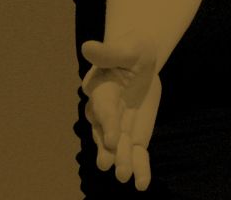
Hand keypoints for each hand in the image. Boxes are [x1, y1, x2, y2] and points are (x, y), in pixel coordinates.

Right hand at [81, 32, 160, 190]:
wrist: (141, 57)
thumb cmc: (131, 49)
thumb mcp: (126, 47)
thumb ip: (109, 52)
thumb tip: (88, 46)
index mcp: (100, 90)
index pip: (103, 109)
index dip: (107, 123)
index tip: (111, 139)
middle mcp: (104, 113)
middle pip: (107, 133)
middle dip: (109, 150)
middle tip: (111, 167)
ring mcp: (119, 126)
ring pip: (119, 147)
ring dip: (122, 162)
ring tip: (125, 178)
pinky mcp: (134, 133)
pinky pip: (136, 152)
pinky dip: (140, 167)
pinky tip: (142, 185)